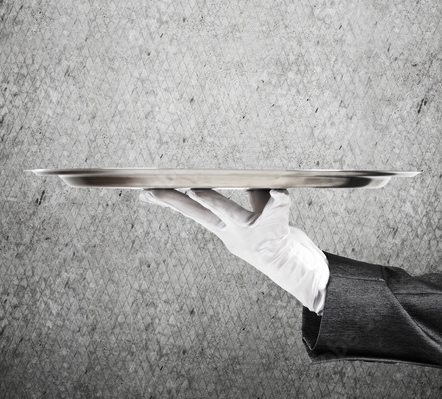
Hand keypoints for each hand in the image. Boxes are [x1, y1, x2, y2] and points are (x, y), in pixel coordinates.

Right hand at [140, 188, 328, 312]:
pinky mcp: (278, 228)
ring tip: (196, 192)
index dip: (171, 201)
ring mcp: (254, 231)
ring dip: (217, 204)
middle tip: (158, 192)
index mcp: (224, 227)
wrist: (292, 263)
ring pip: (234, 214)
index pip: (193, 211)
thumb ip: (238, 192)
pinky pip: (278, 210)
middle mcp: (235, 231)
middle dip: (179, 202)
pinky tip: (280, 192)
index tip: (148, 193)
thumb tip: (224, 177)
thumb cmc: (269, 231)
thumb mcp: (248, 214)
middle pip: (202, 214)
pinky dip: (279, 200)